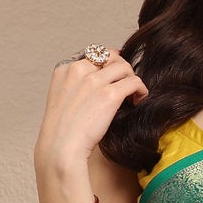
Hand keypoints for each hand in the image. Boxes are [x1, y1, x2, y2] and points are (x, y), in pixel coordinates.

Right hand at [34, 47, 149, 177]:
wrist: (60, 148)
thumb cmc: (61, 134)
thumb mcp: (61, 102)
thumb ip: (75, 89)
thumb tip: (95, 88)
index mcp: (64, 69)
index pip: (92, 54)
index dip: (106, 63)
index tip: (114, 75)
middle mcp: (78, 70)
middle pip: (110, 56)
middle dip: (121, 68)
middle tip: (126, 84)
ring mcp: (94, 81)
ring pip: (124, 66)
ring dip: (132, 78)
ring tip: (133, 94)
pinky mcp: (109, 95)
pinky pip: (134, 82)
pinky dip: (141, 90)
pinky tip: (139, 100)